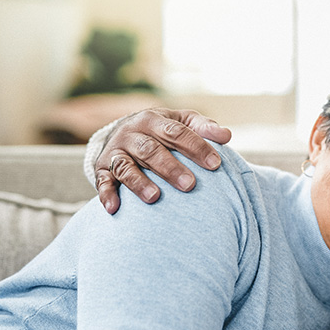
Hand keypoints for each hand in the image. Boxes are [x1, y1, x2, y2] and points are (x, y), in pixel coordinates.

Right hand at [94, 108, 231, 213]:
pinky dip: (106, 194)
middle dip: (170, 168)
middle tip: (190, 185)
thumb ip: (204, 128)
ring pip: (126, 166)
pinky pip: (102, 181)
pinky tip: (114, 208)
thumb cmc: (164, 130)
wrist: (125, 130)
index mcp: (154, 120)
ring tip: (155, 198)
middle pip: (151, 150)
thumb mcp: (183, 121)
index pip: (177, 132)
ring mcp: (116, 151)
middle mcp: (132, 133)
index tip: (215, 164)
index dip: (196, 147)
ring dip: (139, 182)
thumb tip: (226, 136)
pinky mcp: (102, 168)